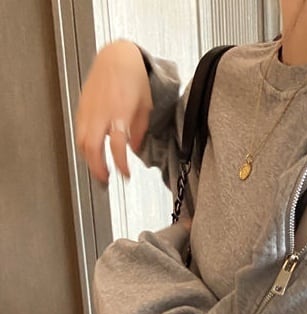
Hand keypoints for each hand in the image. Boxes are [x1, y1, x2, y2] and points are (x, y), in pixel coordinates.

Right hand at [76, 40, 152, 182]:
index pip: (117, 146)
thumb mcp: (146, 107)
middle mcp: (101, 113)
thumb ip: (140, 130)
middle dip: (97, 168)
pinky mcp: (82, 108)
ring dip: (88, 160)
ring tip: (98, 171)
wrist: (117, 57)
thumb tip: (135, 148)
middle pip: (92, 147)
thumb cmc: (134, 78)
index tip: (125, 175)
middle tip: (105, 182)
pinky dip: (84, 146)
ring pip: (81, 141)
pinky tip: (91, 153)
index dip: (120, 164)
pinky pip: (79, 131)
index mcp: (119, 113)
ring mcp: (88, 110)